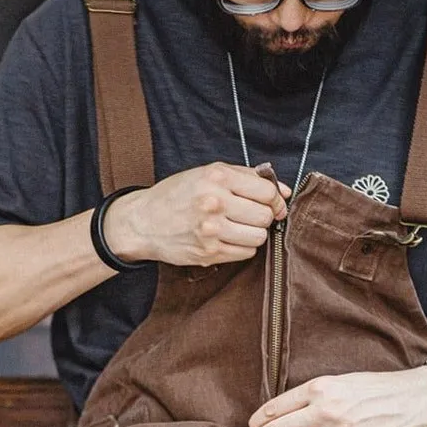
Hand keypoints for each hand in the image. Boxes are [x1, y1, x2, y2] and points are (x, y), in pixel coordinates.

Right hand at [102, 163, 290, 266]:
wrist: (143, 221)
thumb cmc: (178, 195)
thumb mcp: (208, 173)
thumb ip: (247, 177)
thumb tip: (283, 191)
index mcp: (217, 177)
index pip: (266, 192)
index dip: (276, 200)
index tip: (274, 205)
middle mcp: (214, 202)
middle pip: (264, 216)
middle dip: (262, 217)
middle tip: (250, 216)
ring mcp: (211, 230)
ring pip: (258, 237)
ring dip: (253, 234)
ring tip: (237, 227)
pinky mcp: (209, 252)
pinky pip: (245, 253)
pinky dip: (241, 247)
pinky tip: (227, 239)